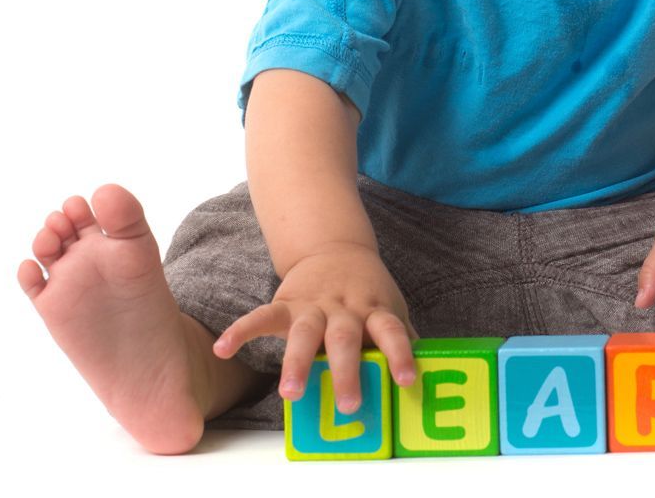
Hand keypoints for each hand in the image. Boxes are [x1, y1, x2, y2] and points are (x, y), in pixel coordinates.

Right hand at [213, 243, 416, 412]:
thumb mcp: (390, 309)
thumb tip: (432, 375)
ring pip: (305, 332)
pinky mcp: (286, 303)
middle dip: (346, 371)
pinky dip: (241, 331)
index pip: (393, 331)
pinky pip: (261, 316)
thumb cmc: (368, 294)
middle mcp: (346, 308)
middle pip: (346, 338)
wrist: (336, 249)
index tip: (408, 380)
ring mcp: (314, 305)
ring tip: (291, 394)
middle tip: (347, 405)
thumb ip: (404, 339)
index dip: (401, 354)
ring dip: (297, 362)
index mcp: (375, 310)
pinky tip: (222, 349)